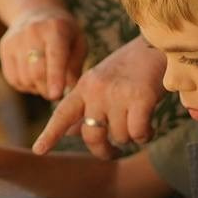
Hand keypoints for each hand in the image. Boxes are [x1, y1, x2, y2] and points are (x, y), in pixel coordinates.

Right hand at [0, 7, 85, 101]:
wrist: (36, 13)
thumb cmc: (64, 33)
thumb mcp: (78, 43)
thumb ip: (75, 66)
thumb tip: (69, 89)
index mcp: (55, 29)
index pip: (54, 57)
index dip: (55, 78)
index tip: (56, 95)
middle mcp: (32, 31)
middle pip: (36, 72)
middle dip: (47, 90)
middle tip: (55, 94)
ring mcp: (15, 39)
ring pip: (24, 78)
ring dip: (36, 88)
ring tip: (45, 82)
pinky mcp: (4, 48)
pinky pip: (13, 78)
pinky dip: (25, 85)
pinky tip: (33, 78)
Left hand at [32, 39, 165, 157]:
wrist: (158, 45)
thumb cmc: (129, 68)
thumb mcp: (100, 83)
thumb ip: (85, 107)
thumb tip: (70, 132)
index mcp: (84, 87)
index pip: (63, 114)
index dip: (50, 134)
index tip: (39, 151)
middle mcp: (97, 90)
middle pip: (92, 136)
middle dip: (103, 150)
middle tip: (113, 152)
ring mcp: (118, 94)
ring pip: (119, 137)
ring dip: (130, 136)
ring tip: (137, 121)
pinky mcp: (140, 98)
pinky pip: (137, 133)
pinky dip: (145, 135)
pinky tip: (150, 126)